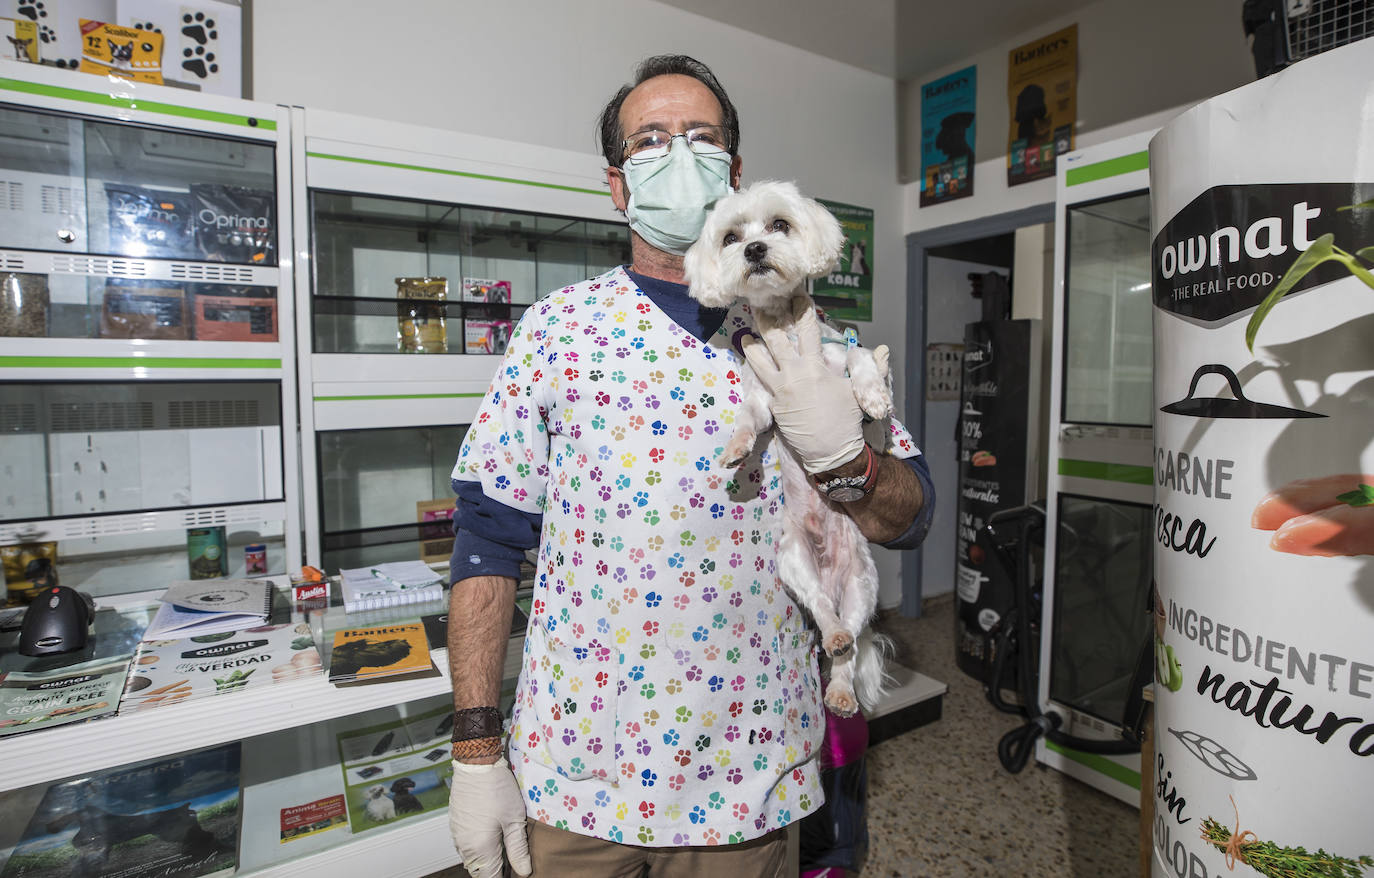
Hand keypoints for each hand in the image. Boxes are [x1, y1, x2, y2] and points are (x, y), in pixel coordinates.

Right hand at [448, 759, 530, 877]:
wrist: (476, 764)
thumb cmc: (497, 789)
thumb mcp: (514, 819)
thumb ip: (518, 849)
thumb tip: (524, 871)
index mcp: (480, 849)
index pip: (490, 877)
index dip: (503, 877)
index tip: (515, 873)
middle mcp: (464, 846)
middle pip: (479, 870)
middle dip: (494, 870)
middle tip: (512, 861)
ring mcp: (457, 835)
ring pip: (471, 859)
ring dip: (485, 860)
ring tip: (503, 850)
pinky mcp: (455, 824)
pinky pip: (465, 846)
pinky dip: (477, 848)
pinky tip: (490, 837)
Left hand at [741, 295, 865, 473]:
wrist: (832, 450)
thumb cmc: (847, 420)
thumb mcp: (858, 392)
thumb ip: (871, 369)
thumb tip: (884, 351)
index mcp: (816, 367)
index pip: (809, 331)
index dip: (803, 310)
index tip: (798, 296)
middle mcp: (795, 374)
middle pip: (776, 340)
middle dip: (769, 320)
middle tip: (761, 305)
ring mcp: (782, 389)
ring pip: (760, 361)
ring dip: (752, 345)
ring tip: (745, 334)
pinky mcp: (775, 403)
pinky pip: (762, 381)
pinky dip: (755, 368)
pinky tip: (750, 359)